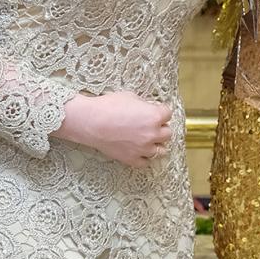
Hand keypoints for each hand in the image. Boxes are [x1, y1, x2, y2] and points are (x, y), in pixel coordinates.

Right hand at [57, 90, 172, 167]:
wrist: (91, 122)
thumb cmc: (108, 106)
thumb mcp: (130, 96)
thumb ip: (144, 104)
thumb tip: (148, 108)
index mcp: (154, 116)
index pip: (168, 114)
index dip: (160, 111)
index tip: (154, 111)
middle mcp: (153, 134)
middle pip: (167, 133)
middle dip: (160, 128)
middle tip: (150, 125)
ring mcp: (143, 149)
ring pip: (161, 150)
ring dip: (156, 144)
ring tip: (146, 139)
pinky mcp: (132, 159)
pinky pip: (146, 162)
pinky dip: (144, 157)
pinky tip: (139, 150)